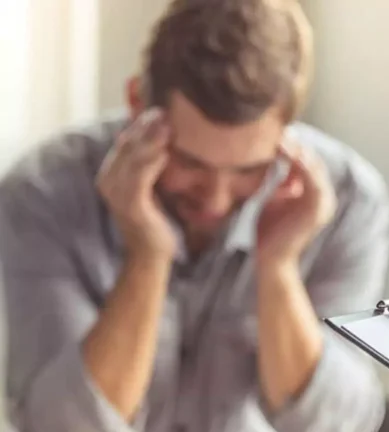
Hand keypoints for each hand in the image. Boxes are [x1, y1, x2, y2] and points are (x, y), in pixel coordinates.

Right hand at [96, 108, 175, 259]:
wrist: (150, 253)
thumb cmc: (154, 218)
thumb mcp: (151, 185)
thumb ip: (151, 165)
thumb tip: (166, 138)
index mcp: (111, 173)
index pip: (125, 141)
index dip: (141, 124)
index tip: (160, 110)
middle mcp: (108, 180)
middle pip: (127, 145)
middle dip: (146, 127)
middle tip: (165, 111)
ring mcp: (117, 192)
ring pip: (133, 158)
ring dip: (151, 141)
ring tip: (168, 126)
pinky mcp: (130, 204)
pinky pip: (140, 178)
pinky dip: (152, 164)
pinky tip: (165, 153)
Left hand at [256, 140, 335, 265]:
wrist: (272, 258)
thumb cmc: (271, 231)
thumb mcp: (276, 199)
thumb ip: (282, 182)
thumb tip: (281, 161)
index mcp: (315, 194)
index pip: (307, 163)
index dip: (294, 147)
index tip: (276, 132)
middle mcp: (324, 197)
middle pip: (313, 162)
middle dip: (297, 145)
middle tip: (279, 128)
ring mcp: (324, 203)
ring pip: (314, 168)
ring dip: (299, 151)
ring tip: (283, 137)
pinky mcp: (318, 209)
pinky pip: (313, 180)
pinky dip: (302, 165)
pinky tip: (289, 152)